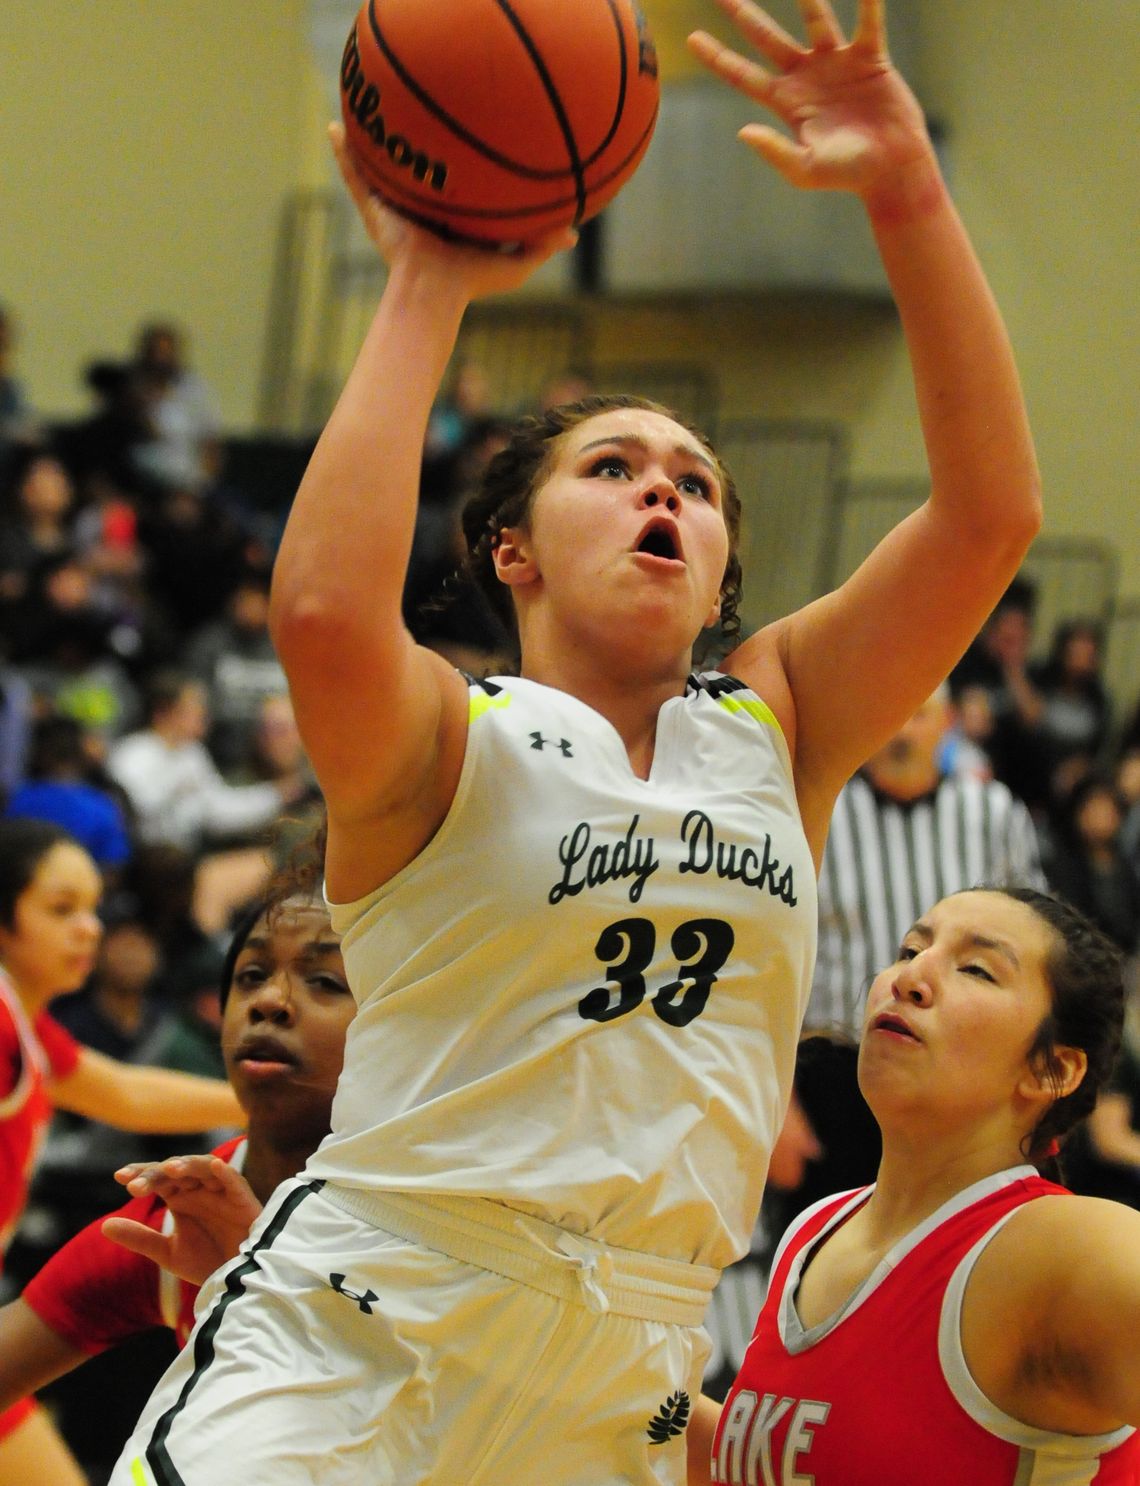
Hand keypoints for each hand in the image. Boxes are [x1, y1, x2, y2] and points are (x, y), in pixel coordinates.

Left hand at [105, 1155, 262, 1285]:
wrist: (239, 1280)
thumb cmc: (206, 1261)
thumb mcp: (167, 1252)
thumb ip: (139, 1237)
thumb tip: (103, 1225)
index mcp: (181, 1197)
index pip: (158, 1178)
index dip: (141, 1174)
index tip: (120, 1178)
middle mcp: (199, 1189)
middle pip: (177, 1170)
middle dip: (157, 1174)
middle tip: (136, 1186)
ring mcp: (221, 1191)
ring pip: (204, 1168)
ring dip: (188, 1166)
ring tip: (169, 1170)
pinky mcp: (243, 1200)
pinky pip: (235, 1182)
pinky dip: (225, 1173)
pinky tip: (215, 1167)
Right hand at [329, 123, 577, 302]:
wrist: (433, 292)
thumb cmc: (472, 283)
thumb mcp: (514, 263)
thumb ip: (541, 245)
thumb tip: (573, 236)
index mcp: (451, 214)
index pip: (455, 179)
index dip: (458, 159)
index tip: (468, 131)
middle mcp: (422, 206)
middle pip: (417, 166)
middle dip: (414, 140)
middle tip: (417, 108)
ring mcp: (396, 206)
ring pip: (382, 167)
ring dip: (373, 139)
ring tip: (367, 105)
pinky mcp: (376, 210)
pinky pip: (356, 176)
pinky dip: (343, 154)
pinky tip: (333, 128)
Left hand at [687, 0, 934, 202]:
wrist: (891, 168)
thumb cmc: (846, 174)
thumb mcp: (805, 169)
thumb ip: (775, 151)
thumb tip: (743, 132)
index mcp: (786, 102)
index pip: (743, 75)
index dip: (718, 57)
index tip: (691, 38)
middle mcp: (806, 76)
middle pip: (767, 37)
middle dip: (743, 12)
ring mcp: (836, 63)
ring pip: (815, 17)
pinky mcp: (869, 57)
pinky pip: (867, 21)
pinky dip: (868, 1)